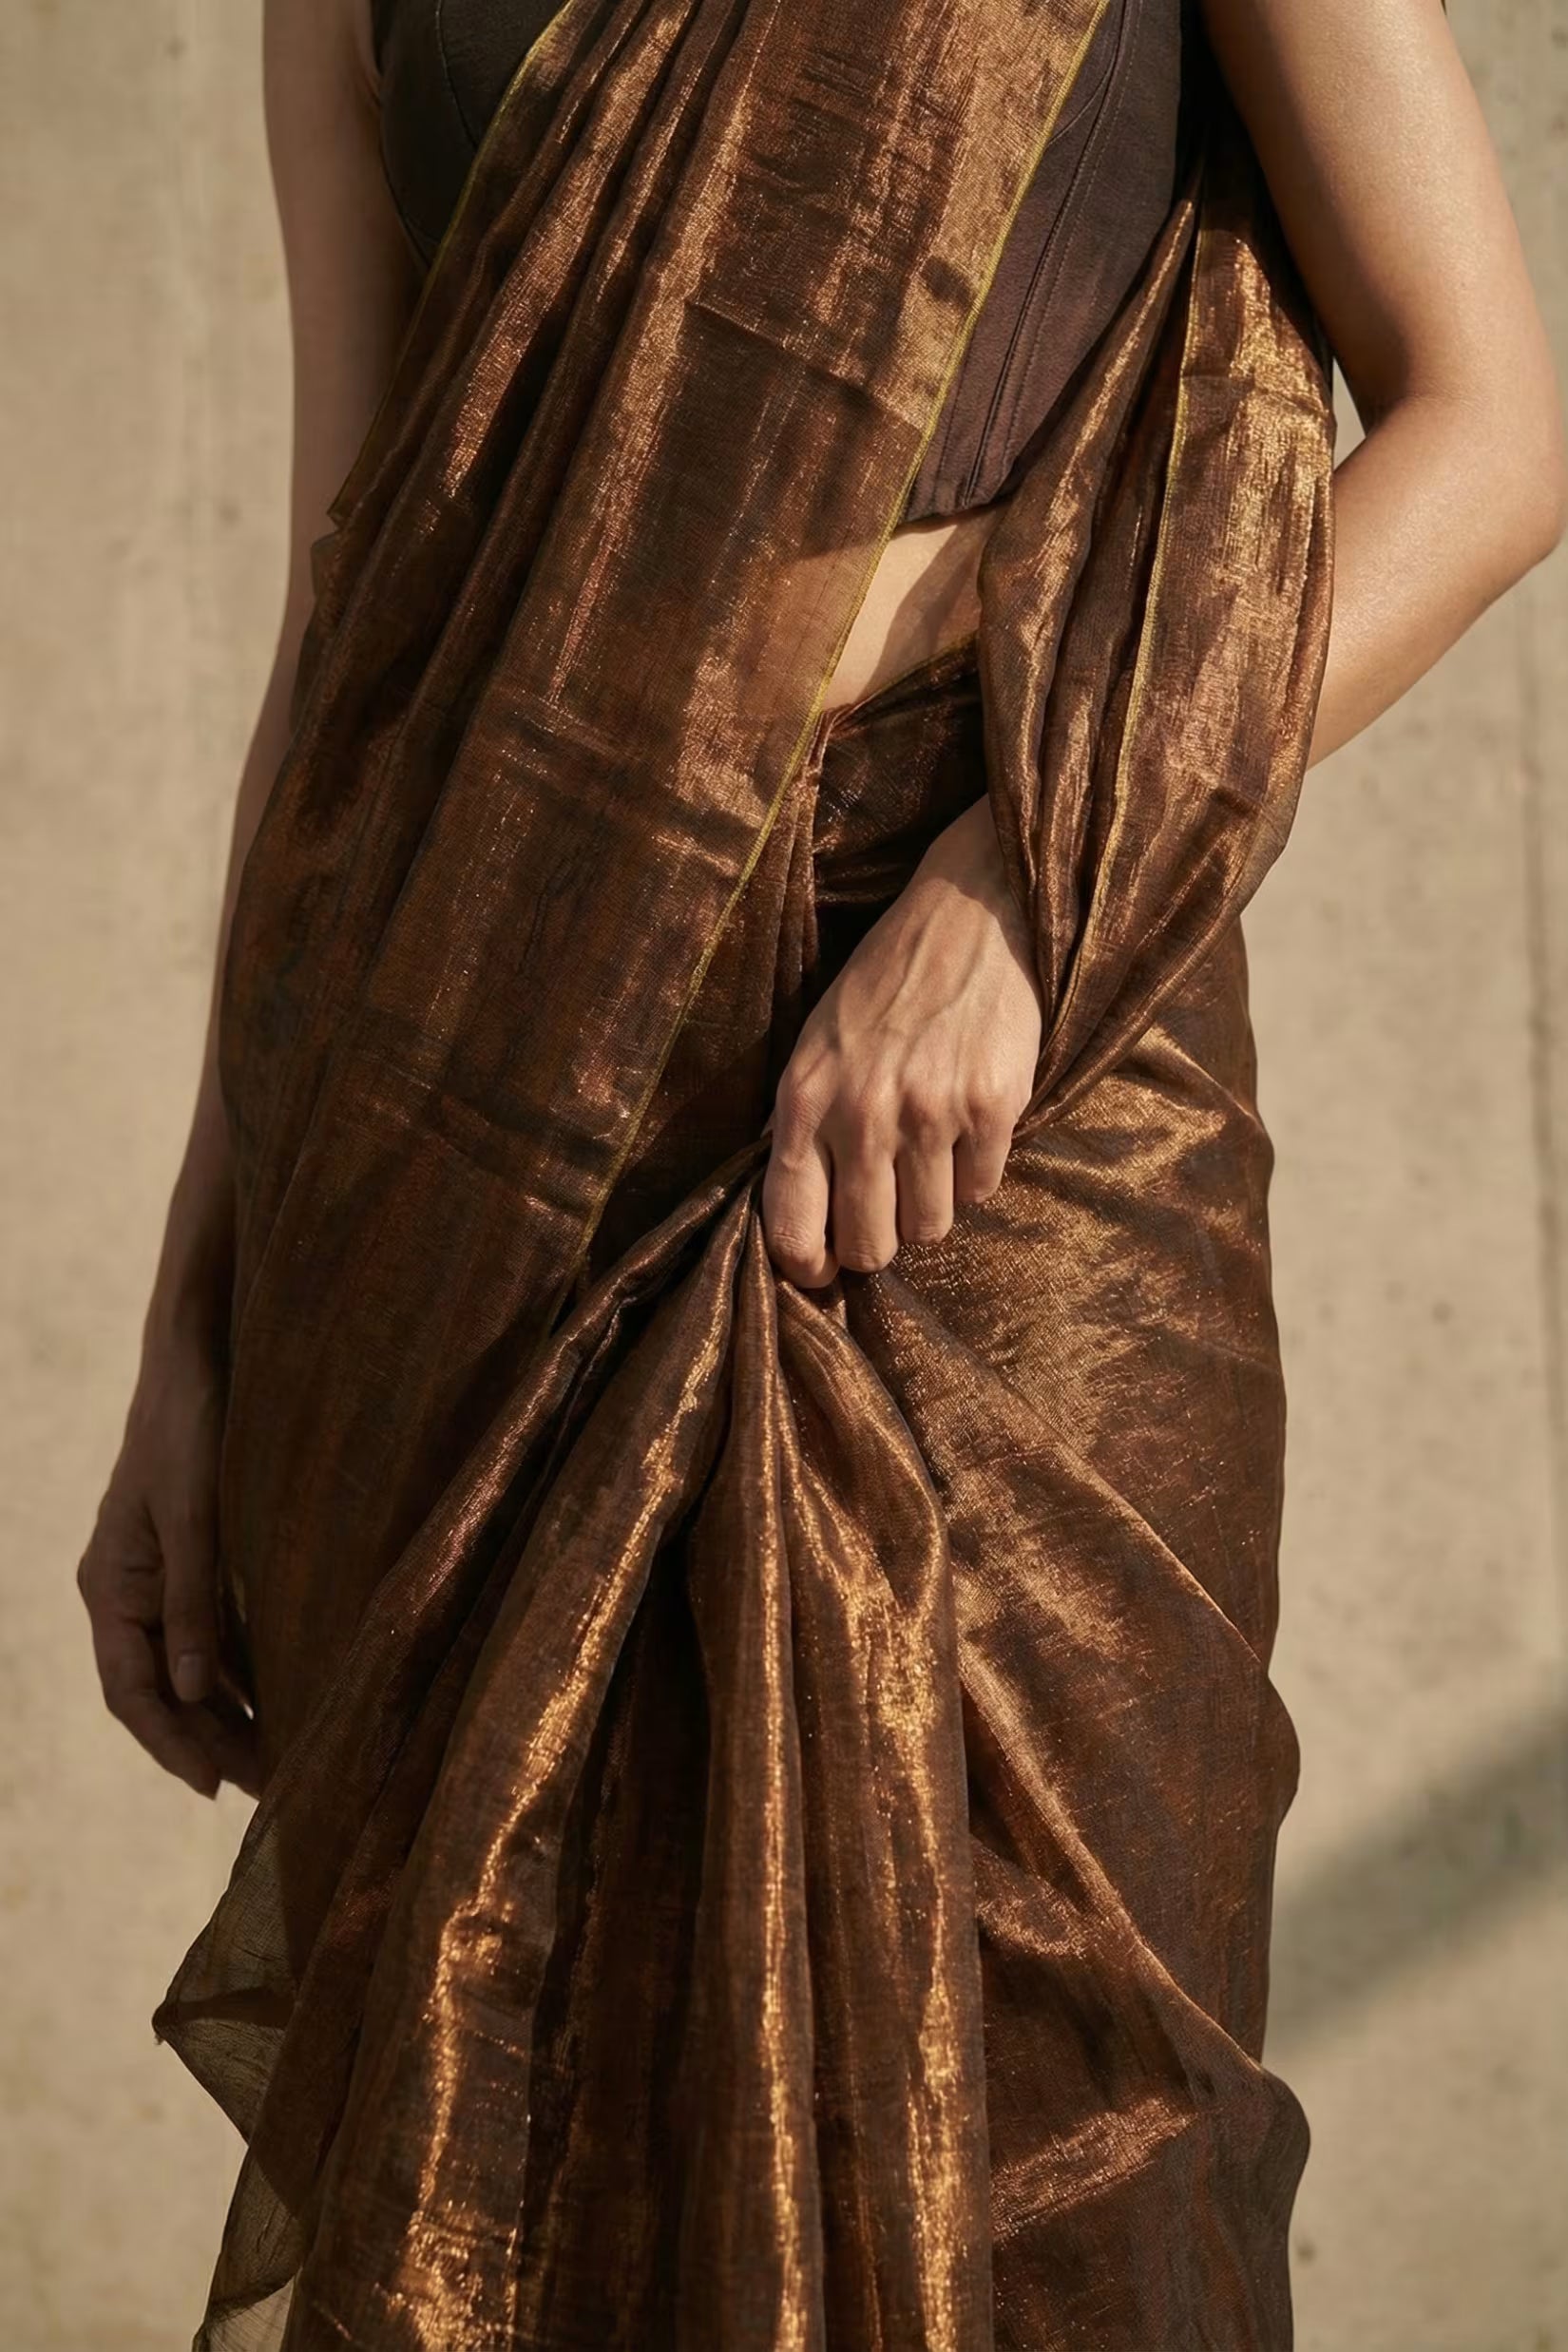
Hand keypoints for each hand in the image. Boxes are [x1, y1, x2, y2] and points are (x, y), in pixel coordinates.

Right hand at [76, 1320, 259, 1799]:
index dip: (171, 1742)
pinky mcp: (197, 1564)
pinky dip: (241, 1674)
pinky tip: (282, 1699)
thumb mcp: (195, 1516)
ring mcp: (162, 1580)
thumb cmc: (191, 1428)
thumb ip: (192, 1602)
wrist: (200, 1359)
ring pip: (189, 1669)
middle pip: (162, 1691)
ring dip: (229, 1715)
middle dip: (209, 1743)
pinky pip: (212, 1637)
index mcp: (112, 1586)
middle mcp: (129, 1592)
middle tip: (272, 1790)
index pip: (132, 1690)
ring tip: (283, 1762)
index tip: (216, 1786)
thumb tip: (188, 1692)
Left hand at [763, 795, 1041, 1285]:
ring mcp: (929, 1112)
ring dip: (931, 1208)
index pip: (791, 1225)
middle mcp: (861, 1112)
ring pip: (930, 1228)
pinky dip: (976, 1174)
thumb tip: (805, 1225)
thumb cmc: (884, 989)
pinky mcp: (991, 1107)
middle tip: (889, 1215)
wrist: (968, 915)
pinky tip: (969, 1128)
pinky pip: (982, 1191)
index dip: (807, 1267)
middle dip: (878, 1244)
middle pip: (869, 1246)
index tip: (823, 1272)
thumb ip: (806, 1127)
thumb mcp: (817, 1047)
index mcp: (804, 1100)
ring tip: (930, 1158)